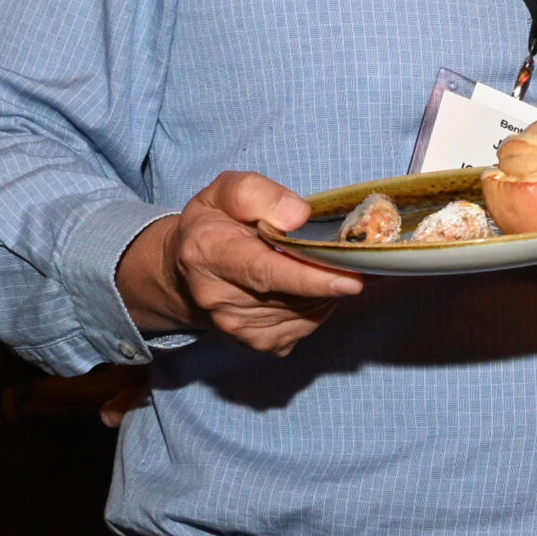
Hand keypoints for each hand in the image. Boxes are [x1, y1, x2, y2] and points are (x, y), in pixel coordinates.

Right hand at [114, 172, 359, 355]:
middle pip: (292, 294)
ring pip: (306, 312)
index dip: (309, 278)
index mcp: (208, 252)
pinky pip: (306, 325)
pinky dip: (318, 304)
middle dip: (329, 276)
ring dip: (324, 289)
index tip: (350, 280)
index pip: (264, 272)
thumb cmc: (213, 224)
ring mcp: (237, 328)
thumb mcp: (225, 191)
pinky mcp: (257, 344)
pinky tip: (306, 284)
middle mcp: (218, 298)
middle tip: (351, 253)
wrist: (185, 272)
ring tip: (316, 262)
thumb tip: (298, 217)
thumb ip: (258, 194)